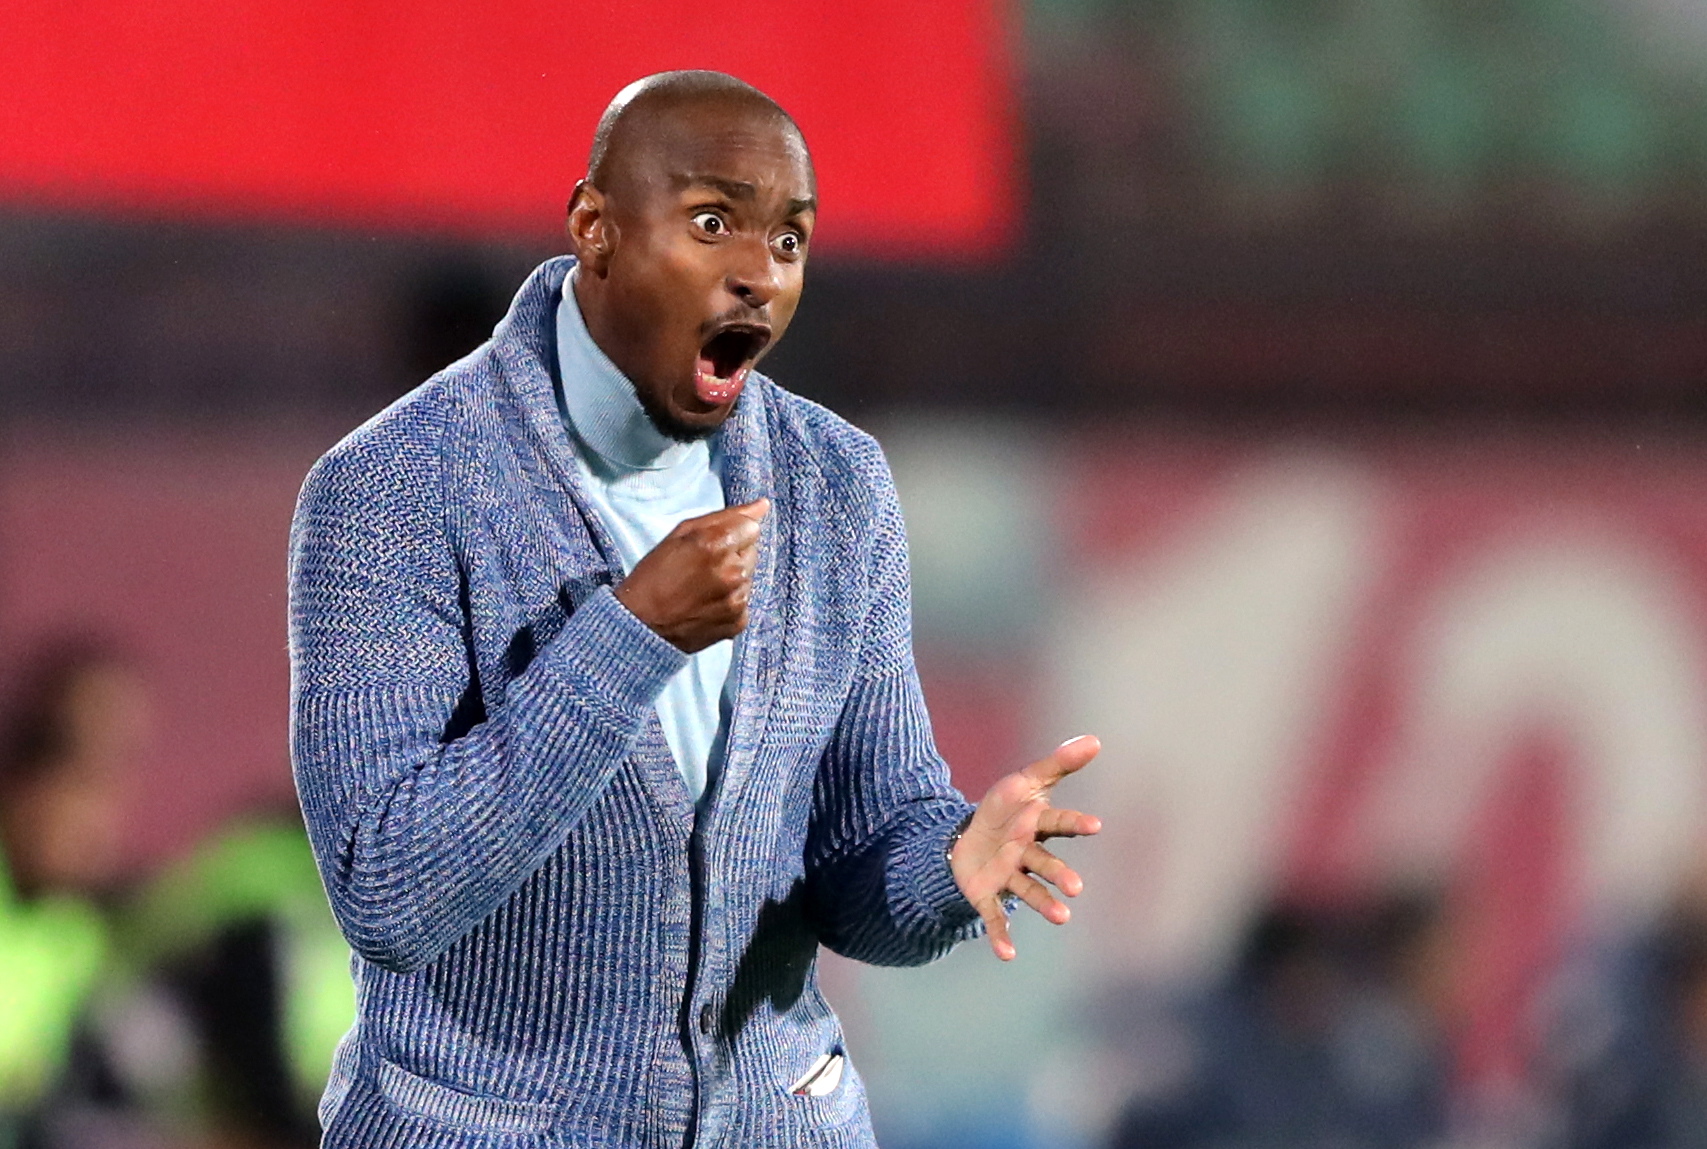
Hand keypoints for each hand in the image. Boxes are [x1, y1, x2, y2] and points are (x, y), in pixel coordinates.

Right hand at [615, 498, 768, 653]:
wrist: (641, 625)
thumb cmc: (654, 576)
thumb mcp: (681, 534)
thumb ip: (725, 516)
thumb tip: (762, 505)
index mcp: (717, 544)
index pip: (751, 527)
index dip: (730, 533)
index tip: (711, 544)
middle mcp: (733, 572)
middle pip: (752, 551)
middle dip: (733, 555)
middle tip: (702, 567)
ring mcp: (738, 599)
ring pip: (749, 577)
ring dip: (732, 578)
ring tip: (702, 588)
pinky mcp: (739, 621)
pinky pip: (744, 602)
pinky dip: (730, 601)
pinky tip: (706, 605)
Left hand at [950, 734, 1101, 960]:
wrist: (967, 838)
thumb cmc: (1004, 810)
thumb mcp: (1025, 781)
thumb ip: (1058, 763)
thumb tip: (1095, 740)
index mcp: (1035, 826)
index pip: (1057, 822)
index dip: (1074, 823)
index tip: (1094, 825)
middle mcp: (1026, 854)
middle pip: (1045, 863)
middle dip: (1059, 874)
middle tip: (1076, 888)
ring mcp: (1008, 876)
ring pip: (1027, 891)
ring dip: (1043, 904)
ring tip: (1062, 917)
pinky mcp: (987, 894)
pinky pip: (995, 915)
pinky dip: (1001, 935)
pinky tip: (1008, 956)